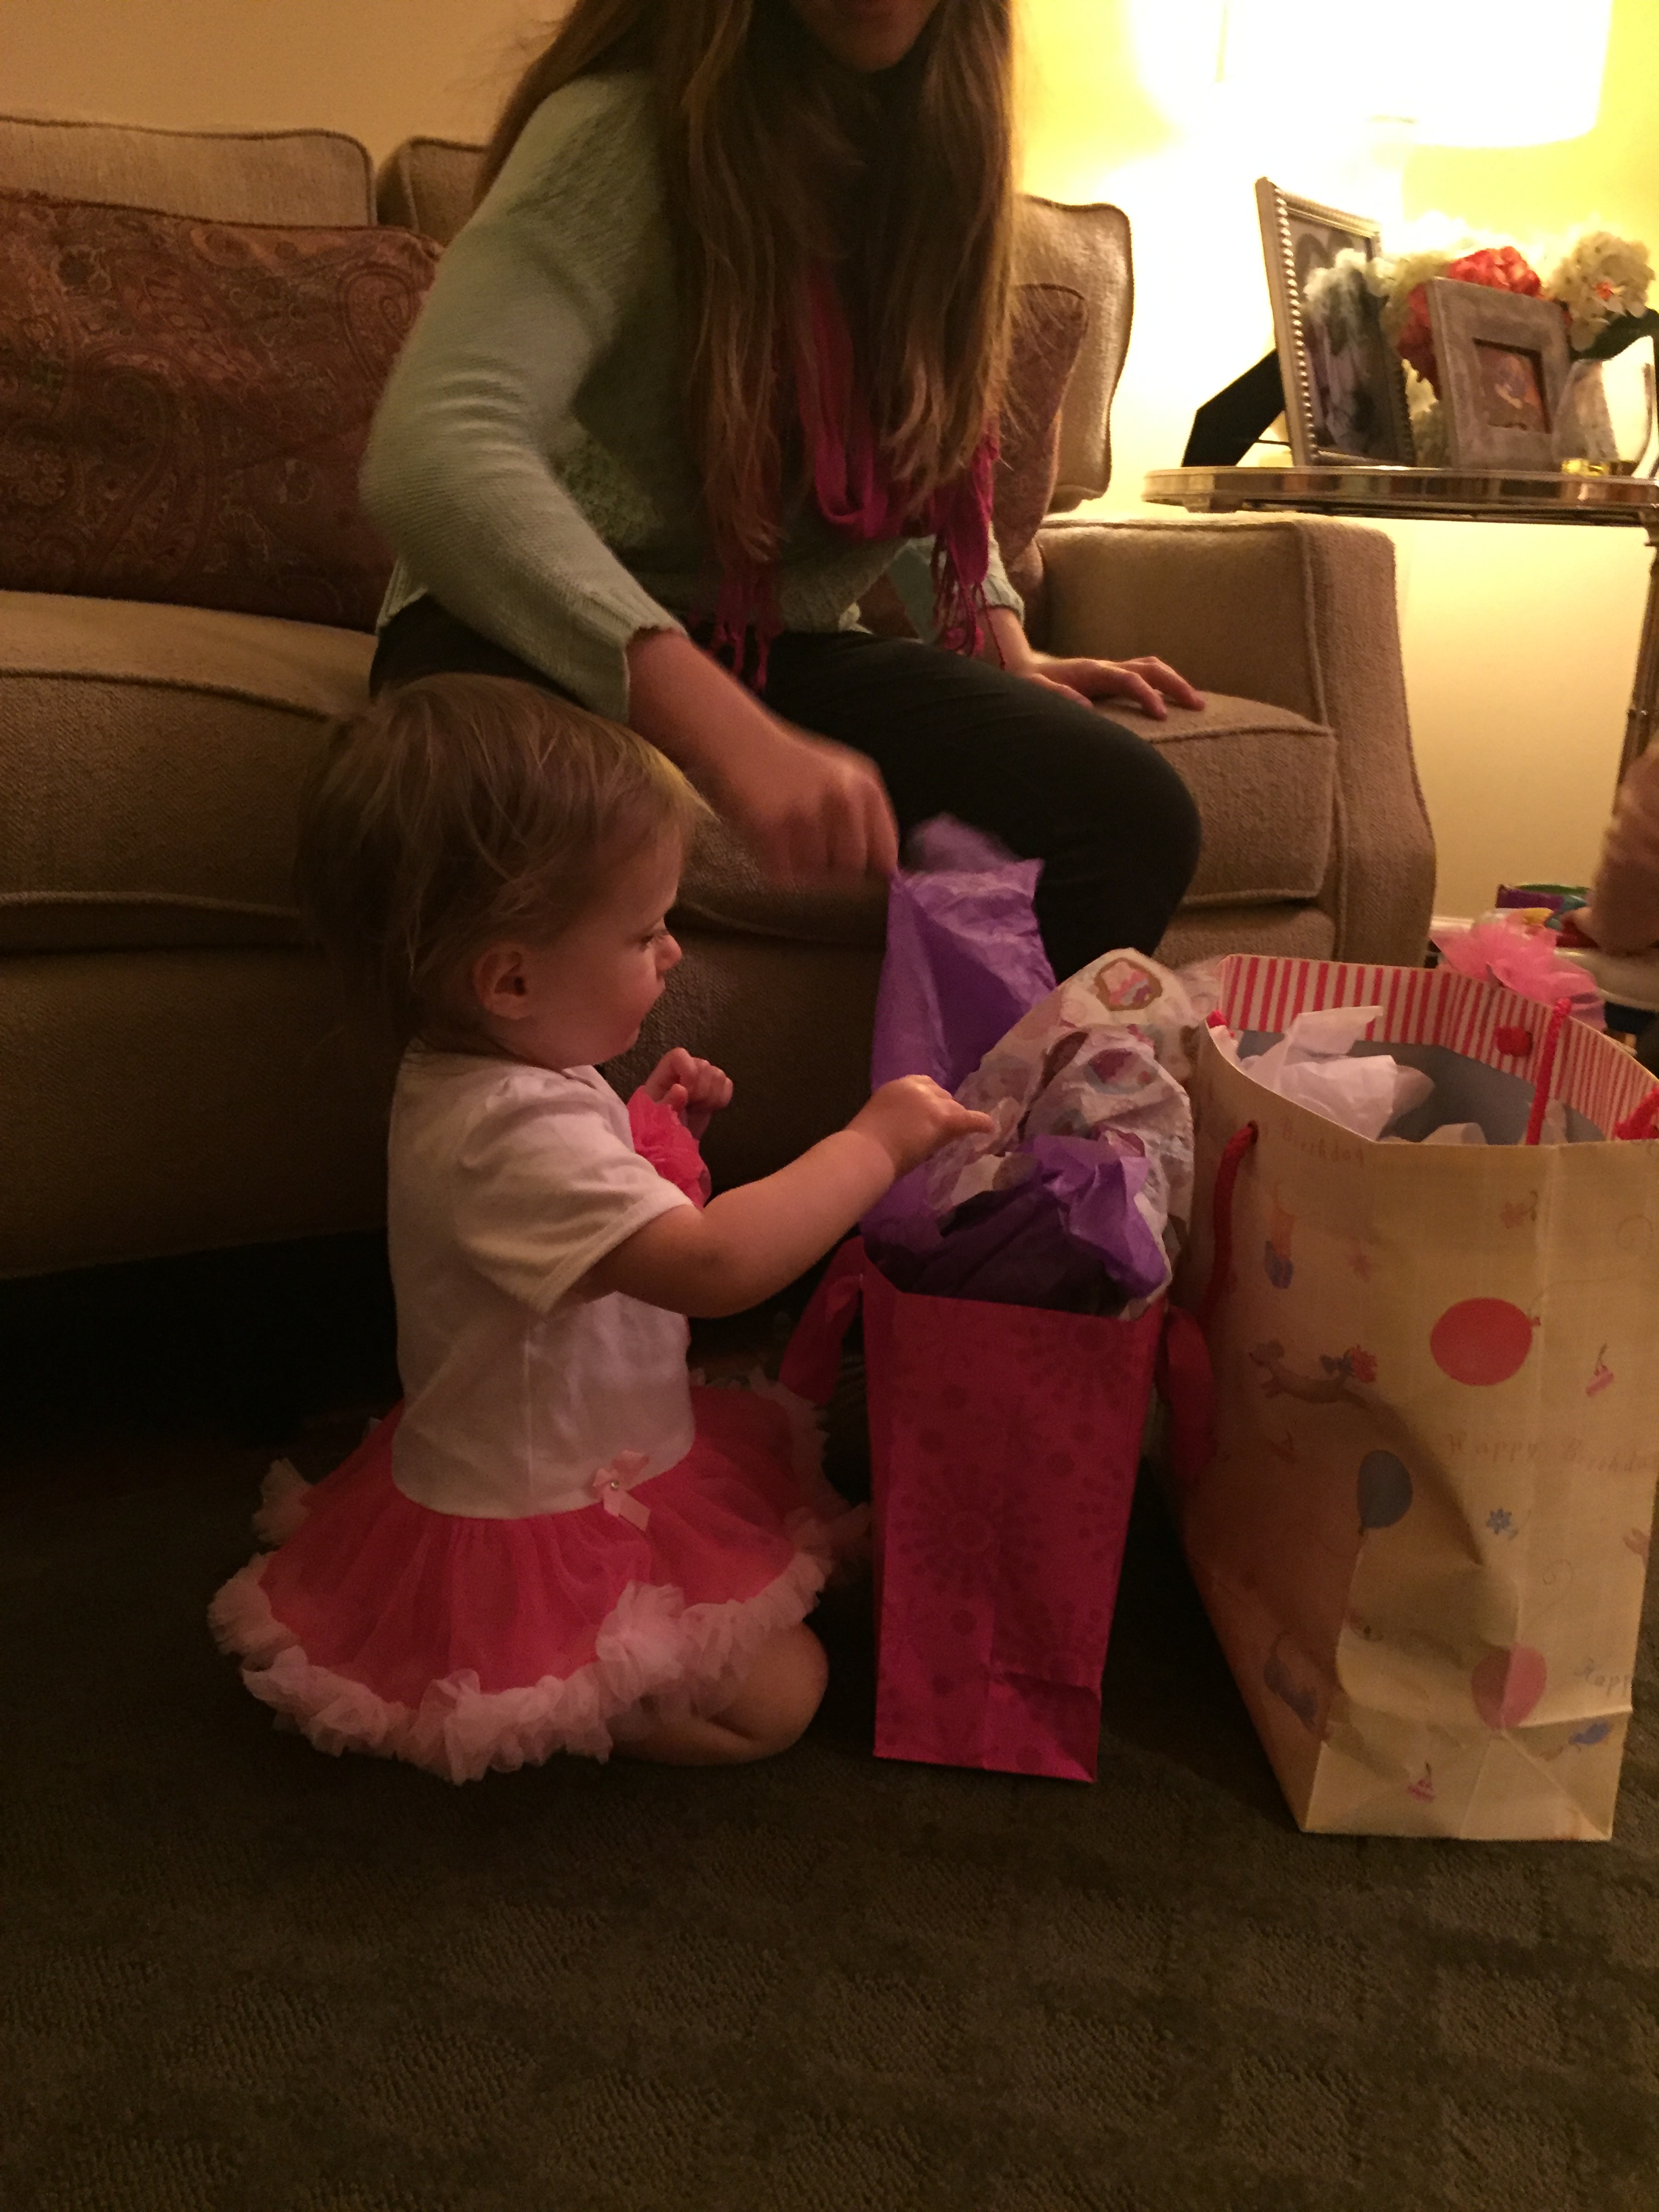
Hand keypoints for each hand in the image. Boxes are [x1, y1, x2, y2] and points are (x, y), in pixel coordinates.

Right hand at [626, 628, 898, 882]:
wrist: (735, 739)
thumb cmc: (787, 764)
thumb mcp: (841, 778)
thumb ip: (864, 818)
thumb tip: (884, 872)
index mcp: (866, 788)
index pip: (885, 855)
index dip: (869, 871)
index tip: (854, 874)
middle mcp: (843, 801)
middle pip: (850, 871)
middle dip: (829, 868)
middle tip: (805, 846)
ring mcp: (808, 816)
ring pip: (817, 876)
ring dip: (799, 867)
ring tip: (783, 836)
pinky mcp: (772, 830)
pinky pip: (783, 875)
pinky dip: (773, 866)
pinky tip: (764, 838)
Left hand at [643, 1047, 732, 1137]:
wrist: (672, 1138)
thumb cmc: (658, 1124)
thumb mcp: (657, 1118)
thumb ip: (667, 1103)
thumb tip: (680, 1089)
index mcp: (665, 1072)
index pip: (680, 1055)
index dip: (688, 1071)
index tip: (687, 1093)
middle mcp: (685, 1069)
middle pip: (704, 1065)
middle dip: (700, 1091)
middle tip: (689, 1106)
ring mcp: (702, 1078)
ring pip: (718, 1074)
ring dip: (710, 1096)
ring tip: (697, 1108)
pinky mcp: (716, 1088)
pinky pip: (728, 1085)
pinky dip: (721, 1099)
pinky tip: (708, 1108)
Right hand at [848, 1076, 993, 1177]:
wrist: (868, 1151)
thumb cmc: (864, 1144)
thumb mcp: (878, 1118)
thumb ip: (894, 1115)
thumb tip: (904, 1128)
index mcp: (898, 1086)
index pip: (923, 1085)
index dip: (930, 1101)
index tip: (928, 1114)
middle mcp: (918, 1088)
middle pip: (942, 1096)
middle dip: (943, 1111)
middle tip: (938, 1130)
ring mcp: (933, 1102)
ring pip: (954, 1108)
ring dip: (954, 1121)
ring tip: (957, 1135)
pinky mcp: (946, 1119)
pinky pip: (970, 1119)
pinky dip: (981, 1124)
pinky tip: (989, 1129)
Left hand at [986, 607, 1203, 720]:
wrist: (1020, 668)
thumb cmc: (1028, 684)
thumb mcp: (1035, 692)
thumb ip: (1058, 697)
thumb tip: (1086, 707)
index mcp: (1092, 671)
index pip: (1129, 680)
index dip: (1147, 696)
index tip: (1162, 716)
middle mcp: (1106, 666)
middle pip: (1151, 668)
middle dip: (1176, 684)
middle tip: (1198, 706)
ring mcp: (1110, 669)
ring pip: (1151, 667)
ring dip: (1175, 681)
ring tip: (1196, 702)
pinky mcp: (1110, 676)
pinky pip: (1143, 674)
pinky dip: (1162, 683)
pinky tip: (1173, 701)